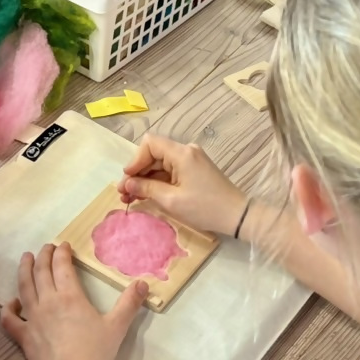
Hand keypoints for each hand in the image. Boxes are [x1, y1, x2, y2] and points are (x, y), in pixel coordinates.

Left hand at [1, 243, 146, 359]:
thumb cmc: (95, 353)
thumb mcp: (117, 326)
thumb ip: (130, 303)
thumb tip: (143, 283)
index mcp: (70, 296)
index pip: (62, 266)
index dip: (62, 252)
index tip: (63, 245)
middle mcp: (48, 301)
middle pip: (41, 271)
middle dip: (43, 255)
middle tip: (46, 247)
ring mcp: (33, 318)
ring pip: (24, 287)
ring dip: (24, 270)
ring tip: (26, 258)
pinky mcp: (23, 336)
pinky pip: (10, 318)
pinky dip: (8, 308)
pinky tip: (12, 302)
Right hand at [118, 134, 246, 235]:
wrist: (236, 215)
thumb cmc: (205, 207)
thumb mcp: (171, 200)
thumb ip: (147, 188)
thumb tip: (127, 183)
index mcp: (182, 153)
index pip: (150, 144)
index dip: (135, 160)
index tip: (127, 178)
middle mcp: (186, 151)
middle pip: (154, 154)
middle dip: (137, 172)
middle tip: (123, 193)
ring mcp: (191, 160)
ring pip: (160, 164)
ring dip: (146, 179)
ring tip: (130, 197)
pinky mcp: (194, 170)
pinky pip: (170, 171)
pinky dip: (158, 181)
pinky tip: (146, 194)